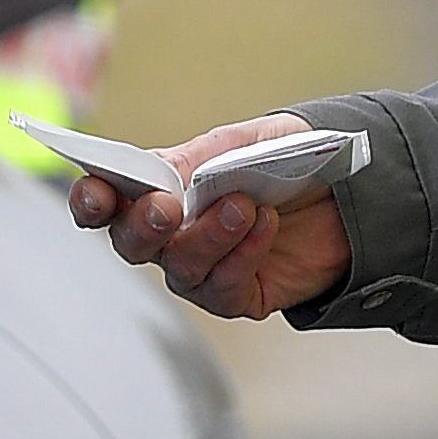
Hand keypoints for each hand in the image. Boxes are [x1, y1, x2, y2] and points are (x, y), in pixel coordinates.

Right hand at [69, 112, 354, 320]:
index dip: (91, 200)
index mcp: (159, 188)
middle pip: (131, 243)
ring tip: (244, 206)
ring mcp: (201, 269)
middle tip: (167, 208)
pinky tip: (265, 224)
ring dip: (208, 237)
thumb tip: (161, 179)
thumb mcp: (240, 142)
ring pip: (180, 268)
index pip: (106, 200)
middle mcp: (170, 235)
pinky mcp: (236, 296)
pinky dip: (244, 254)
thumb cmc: (283, 161)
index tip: (96, 192)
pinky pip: (223, 287)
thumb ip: (196, 159)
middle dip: (143, 226)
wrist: (346, 192)